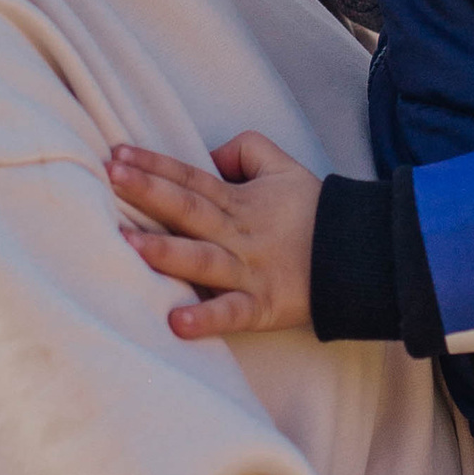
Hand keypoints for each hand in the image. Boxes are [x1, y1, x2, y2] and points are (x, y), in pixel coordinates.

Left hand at [111, 132, 322, 338]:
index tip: (117, 155)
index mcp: (239, 201)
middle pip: (189, 210)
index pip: (191, 179)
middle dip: (149, 193)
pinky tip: (177, 322)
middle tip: (111, 178)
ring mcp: (249, 271)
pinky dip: (207, 318)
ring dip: (167, 253)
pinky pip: (233, 312)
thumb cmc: (315, 211)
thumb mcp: (283, 167)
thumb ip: (244, 152)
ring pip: (203, 259)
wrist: (362, 253)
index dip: (155, 166)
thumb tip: (208, 157)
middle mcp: (238, 234)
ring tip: (130, 246)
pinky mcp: (263, 306)